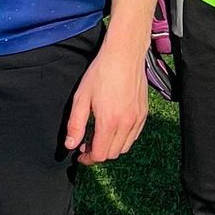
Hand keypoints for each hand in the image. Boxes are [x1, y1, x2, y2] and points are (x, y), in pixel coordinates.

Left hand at [64, 46, 147, 164]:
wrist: (124, 55)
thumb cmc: (102, 73)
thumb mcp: (81, 98)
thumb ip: (75, 124)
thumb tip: (71, 145)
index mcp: (108, 122)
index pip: (100, 155)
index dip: (88, 159)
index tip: (80, 153)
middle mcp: (126, 124)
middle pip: (112, 154)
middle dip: (98, 153)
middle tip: (87, 143)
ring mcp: (137, 119)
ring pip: (125, 147)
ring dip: (111, 147)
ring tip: (101, 135)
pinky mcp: (144, 113)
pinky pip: (134, 136)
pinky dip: (124, 138)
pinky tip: (114, 127)